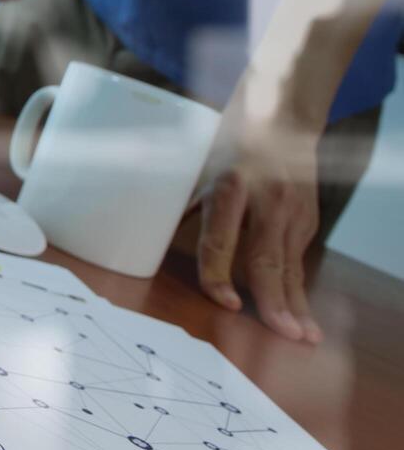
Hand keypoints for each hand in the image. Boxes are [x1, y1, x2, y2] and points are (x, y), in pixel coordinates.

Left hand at [196, 82, 325, 343]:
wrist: (280, 112)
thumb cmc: (227, 139)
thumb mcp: (196, 165)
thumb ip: (180, 202)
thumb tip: (143, 233)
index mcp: (228, 186)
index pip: (221, 240)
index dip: (221, 275)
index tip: (228, 303)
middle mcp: (264, 201)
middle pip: (267, 259)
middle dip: (274, 301)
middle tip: (283, 334)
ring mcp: (291, 209)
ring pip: (291, 265)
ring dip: (296, 303)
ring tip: (304, 337)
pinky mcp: (307, 216)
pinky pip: (298, 259)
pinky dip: (299, 288)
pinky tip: (301, 313)